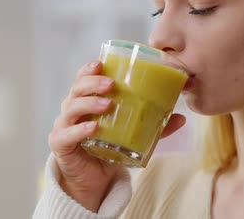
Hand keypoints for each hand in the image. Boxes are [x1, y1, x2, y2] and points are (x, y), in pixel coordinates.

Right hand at [48, 60, 186, 211]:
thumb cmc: (110, 149)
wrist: (94, 179)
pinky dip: (80, 130)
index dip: (88, 69)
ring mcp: (64, 126)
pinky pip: (67, 134)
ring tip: (108, 104)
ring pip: (72, 108)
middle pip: (77, 89)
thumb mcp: (133, 134)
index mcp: (86, 101)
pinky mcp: (61, 145)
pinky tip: (93, 127)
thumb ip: (154, 126)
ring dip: (90, 103)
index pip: (83, 79)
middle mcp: (72, 110)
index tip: (101, 63)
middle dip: (93, 83)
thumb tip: (182, 118)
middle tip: (112, 84)